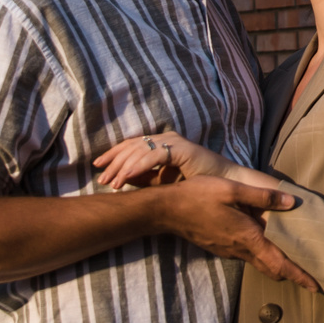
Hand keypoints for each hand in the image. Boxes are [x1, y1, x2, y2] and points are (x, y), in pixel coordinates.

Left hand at [94, 132, 231, 189]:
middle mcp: (165, 139)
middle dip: (113, 163)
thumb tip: (121, 178)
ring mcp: (174, 142)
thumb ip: (144, 177)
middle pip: (132, 146)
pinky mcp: (182, 149)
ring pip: (140, 151)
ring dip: (123, 167)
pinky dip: (139, 166)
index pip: (131, 145)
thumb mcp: (163, 181)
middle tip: (101, 178)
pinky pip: (155, 156)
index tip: (98, 167)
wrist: (224, 183)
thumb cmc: (196, 183)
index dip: (113, 155)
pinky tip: (127, 176)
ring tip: (112, 183)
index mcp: (161, 144)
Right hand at [151, 176, 317, 290]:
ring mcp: (228, 250)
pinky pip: (247, 256)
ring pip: (259, 263)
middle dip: (292, 274)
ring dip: (276, 265)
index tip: (316, 286)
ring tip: (293, 260)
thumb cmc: (199, 196)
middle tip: (310, 276)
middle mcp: (240, 249)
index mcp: (247, 237)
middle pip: (271, 268)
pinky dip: (261, 256)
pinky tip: (263, 244)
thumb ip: (263, 197)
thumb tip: (291, 203)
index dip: (299, 276)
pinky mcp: (220, 247)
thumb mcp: (233, 190)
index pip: (279, 263)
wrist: (167, 211)